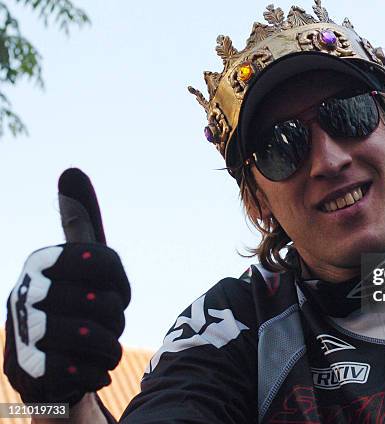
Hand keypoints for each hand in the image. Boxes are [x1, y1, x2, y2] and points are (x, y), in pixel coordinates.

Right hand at [3, 168, 129, 405]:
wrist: (47, 366)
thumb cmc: (73, 305)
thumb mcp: (80, 261)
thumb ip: (79, 221)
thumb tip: (70, 171)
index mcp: (41, 262)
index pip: (103, 260)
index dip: (119, 283)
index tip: (111, 291)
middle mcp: (25, 293)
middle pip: (107, 304)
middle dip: (114, 319)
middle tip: (101, 324)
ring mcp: (24, 334)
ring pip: (99, 339)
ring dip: (109, 347)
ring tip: (97, 347)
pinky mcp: (31, 373)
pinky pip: (89, 371)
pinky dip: (98, 372)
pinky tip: (85, 368)